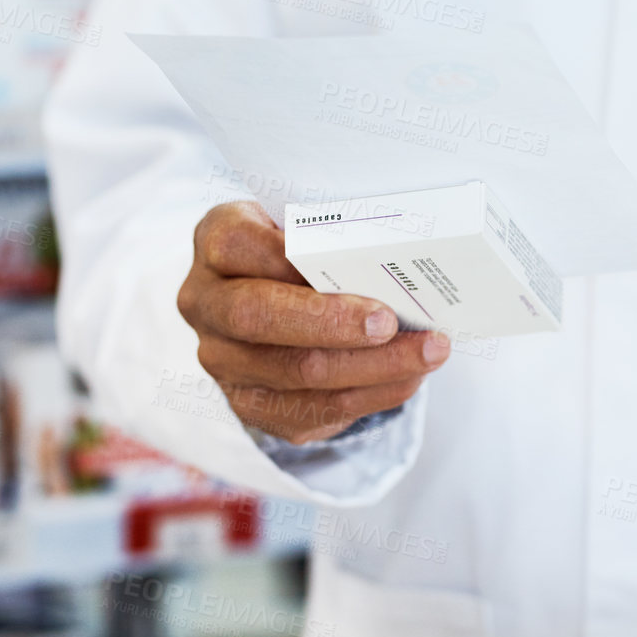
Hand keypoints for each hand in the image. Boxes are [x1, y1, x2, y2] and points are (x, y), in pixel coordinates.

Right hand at [177, 202, 450, 443]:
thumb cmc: (305, 254)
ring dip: (375, 365)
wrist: (279, 306)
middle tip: (391, 321)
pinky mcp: (254, 406)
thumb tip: (398, 253)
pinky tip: (412, 376)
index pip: (234, 243)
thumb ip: (333, 235)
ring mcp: (224, 361)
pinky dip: (375, 393)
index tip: (350, 258)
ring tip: (430, 350)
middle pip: (257, 316)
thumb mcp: (307, 226)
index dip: (288, 254)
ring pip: (298, 372)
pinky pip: (318, 409)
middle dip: (331, 322)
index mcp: (215, 243)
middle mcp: (206, 304)